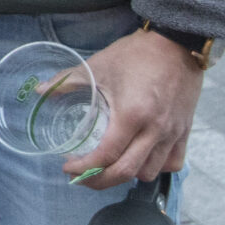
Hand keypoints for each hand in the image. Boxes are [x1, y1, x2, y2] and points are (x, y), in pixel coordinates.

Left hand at [65, 27, 203, 185]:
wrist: (176, 44)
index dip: (85, 167)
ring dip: (128, 175)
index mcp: (132, 114)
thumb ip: (66, 81)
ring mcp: (173, 133)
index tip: (68, 168)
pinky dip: (155, 168)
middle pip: (127, 172)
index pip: (107, 155)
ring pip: (150, 172)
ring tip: (109, 166)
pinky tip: (140, 159)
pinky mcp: (186, 131)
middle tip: (83, 177)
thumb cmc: (135, 55)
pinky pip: (173, 163)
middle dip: (100, 181)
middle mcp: (155, 130)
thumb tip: (39, 91)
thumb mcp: (97, 66)